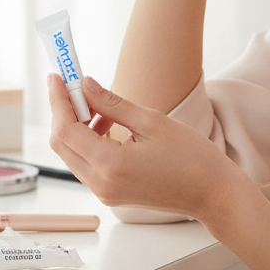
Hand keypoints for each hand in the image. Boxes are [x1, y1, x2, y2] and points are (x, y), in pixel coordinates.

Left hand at [48, 74, 248, 221]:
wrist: (212, 194)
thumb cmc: (191, 158)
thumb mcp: (151, 121)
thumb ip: (112, 103)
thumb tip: (85, 84)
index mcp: (109, 165)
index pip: (65, 130)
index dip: (57, 100)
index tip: (57, 76)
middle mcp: (100, 184)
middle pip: (62, 143)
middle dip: (63, 110)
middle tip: (72, 84)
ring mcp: (104, 192)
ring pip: (72, 153)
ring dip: (76, 125)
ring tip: (98, 103)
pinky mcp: (111, 193)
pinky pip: (87, 163)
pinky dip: (88, 140)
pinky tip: (106, 123)